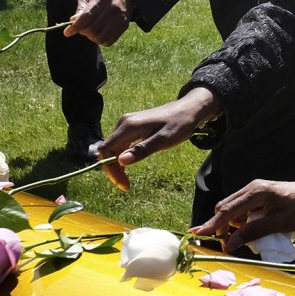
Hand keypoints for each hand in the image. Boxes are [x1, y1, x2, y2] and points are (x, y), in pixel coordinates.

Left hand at [66, 0, 131, 45]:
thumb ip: (81, 6)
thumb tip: (73, 20)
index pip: (87, 17)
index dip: (75, 26)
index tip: (67, 32)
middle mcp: (112, 9)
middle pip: (92, 29)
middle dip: (82, 31)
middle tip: (80, 27)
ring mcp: (119, 19)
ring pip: (100, 37)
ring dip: (91, 37)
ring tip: (90, 30)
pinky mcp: (123, 27)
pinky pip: (108, 41)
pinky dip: (100, 41)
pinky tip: (98, 33)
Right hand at [96, 88, 219, 190]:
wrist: (188, 110)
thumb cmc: (179, 124)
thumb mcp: (163, 140)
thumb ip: (142, 150)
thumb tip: (121, 161)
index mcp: (129, 126)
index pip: (106, 149)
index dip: (110, 168)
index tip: (122, 183)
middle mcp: (124, 123)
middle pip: (108, 150)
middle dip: (113, 169)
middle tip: (126, 186)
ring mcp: (127, 124)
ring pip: (113, 148)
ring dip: (117, 165)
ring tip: (126, 180)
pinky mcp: (132, 127)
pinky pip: (120, 144)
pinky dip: (122, 157)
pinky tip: (128, 166)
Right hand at [190, 177, 294, 252]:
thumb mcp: (280, 224)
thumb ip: (254, 232)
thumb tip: (230, 244)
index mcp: (256, 192)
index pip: (227, 211)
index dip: (212, 225)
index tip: (196, 235)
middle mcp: (251, 189)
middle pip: (225, 209)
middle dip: (220, 228)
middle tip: (226, 246)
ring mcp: (253, 191)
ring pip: (232, 211)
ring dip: (232, 226)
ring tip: (242, 240)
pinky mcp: (256, 196)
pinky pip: (241, 210)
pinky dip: (241, 222)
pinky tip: (250, 231)